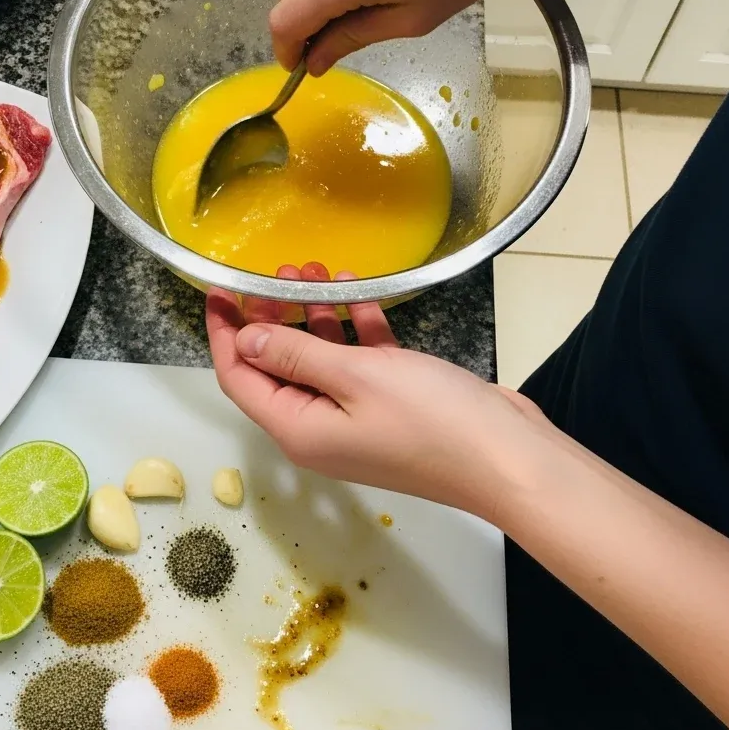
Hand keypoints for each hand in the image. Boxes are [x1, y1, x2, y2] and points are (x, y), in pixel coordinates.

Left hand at [206, 263, 548, 522]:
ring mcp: (355, 419)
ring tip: (314, 269)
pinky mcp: (391, 406)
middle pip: (277, 366)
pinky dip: (355, 329)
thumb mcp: (353, 377)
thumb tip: (245, 340)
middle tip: (278, 270)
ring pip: (319, 359)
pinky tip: (357, 293)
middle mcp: (318, 428)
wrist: (509, 459)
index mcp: (297, 429)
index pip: (239, 378)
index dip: (224, 334)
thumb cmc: (429, 419)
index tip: (219, 290)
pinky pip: (359, 363)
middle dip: (272, 316)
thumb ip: (294, 355)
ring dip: (315, 315)